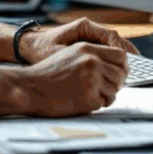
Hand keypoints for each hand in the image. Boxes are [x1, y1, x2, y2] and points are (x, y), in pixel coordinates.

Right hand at [9, 41, 128, 116]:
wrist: (30, 87)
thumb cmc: (46, 74)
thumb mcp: (69, 54)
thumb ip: (91, 56)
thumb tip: (114, 66)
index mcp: (87, 49)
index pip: (120, 55)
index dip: (123, 66)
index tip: (120, 73)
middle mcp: (92, 61)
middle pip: (121, 74)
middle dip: (116, 83)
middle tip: (106, 88)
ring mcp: (91, 79)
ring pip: (114, 91)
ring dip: (105, 95)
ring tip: (88, 95)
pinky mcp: (88, 97)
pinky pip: (104, 103)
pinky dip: (96, 104)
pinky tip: (81, 101)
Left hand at [19, 17, 138, 64]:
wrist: (30, 46)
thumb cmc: (41, 49)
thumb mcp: (58, 54)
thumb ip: (77, 57)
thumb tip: (99, 63)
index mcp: (84, 27)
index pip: (111, 35)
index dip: (121, 51)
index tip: (125, 65)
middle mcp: (89, 29)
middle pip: (116, 40)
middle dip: (124, 56)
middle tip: (128, 73)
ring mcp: (90, 36)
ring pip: (113, 45)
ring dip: (120, 59)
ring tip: (126, 74)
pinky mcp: (88, 44)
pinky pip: (106, 50)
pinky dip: (113, 60)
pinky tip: (117, 73)